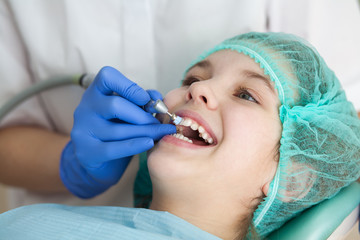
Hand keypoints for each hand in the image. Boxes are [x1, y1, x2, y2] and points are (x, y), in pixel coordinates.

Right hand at [60, 66, 175, 197]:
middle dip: (142, 115)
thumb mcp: (128, 110)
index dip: (129, 86)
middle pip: (115, 105)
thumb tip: (157, 97)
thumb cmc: (117, 128)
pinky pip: (114, 149)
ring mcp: (83, 130)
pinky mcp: (87, 152)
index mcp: (96, 92)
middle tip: (158, 123)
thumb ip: (143, 101)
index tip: (146, 99)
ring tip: (161, 133)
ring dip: (144, 132)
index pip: (107, 77)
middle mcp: (85, 108)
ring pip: (117, 130)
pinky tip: (149, 143)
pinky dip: (135, 145)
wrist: (99, 160)